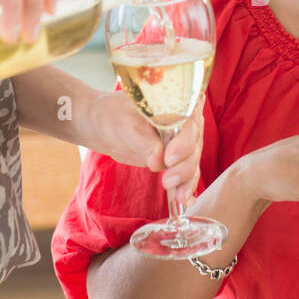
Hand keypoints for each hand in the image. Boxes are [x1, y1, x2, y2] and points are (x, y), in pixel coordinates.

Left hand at [83, 92, 203, 203]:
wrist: (104, 125)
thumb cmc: (113, 115)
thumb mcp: (125, 125)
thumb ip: (143, 141)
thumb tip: (158, 161)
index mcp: (177, 100)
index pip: (189, 121)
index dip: (184, 141)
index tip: (169, 158)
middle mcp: (186, 118)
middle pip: (194, 143)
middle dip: (184, 165)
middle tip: (168, 180)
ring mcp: (184, 139)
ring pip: (192, 160)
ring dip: (186, 179)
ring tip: (177, 196)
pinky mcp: (177, 157)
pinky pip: (187, 172)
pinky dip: (186, 186)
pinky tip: (184, 199)